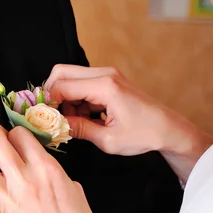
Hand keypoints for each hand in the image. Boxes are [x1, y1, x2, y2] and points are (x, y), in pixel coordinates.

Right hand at [45, 64, 193, 155]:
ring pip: (69, 77)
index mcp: (105, 86)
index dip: (47, 103)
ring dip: (63, 99)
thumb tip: (54, 126)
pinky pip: (81, 84)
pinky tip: (83, 118)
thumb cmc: (144, 135)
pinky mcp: (108, 81)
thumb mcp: (107, 140)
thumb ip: (78, 130)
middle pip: (61, 72)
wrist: (169, 129)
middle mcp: (104, 74)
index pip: (61, 86)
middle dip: (51, 95)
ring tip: (72, 122)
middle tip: (52, 117)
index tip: (43, 119)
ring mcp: (107, 75)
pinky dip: (75, 100)